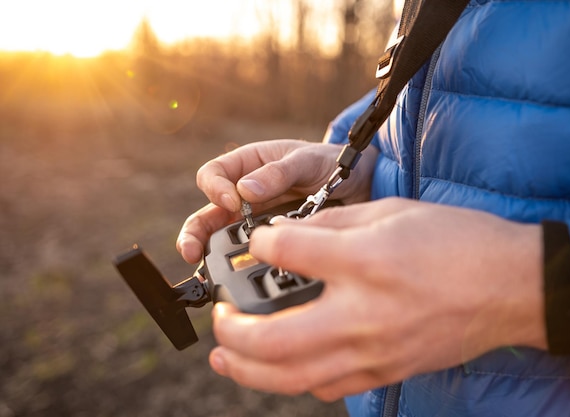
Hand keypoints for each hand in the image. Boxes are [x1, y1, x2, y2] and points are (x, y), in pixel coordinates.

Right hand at [176, 139, 377, 262]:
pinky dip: (238, 267)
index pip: (213, 174)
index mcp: (248, 165)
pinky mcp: (270, 242)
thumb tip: (244, 190)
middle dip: (195, 233)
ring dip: (209, 255)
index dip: (216, 188)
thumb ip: (279, 172)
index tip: (233, 201)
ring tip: (204, 272)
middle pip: (207, 214)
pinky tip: (237, 279)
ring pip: (220, 239)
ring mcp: (255, 221)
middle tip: (192, 251)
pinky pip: (247, 255)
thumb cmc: (332, 163)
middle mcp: (245, 195)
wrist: (363, 186)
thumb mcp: (308, 161)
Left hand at [208, 198, 546, 400]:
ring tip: (224, 356)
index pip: (286, 253)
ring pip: (290, 378)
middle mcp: (363, 314)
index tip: (256, 244)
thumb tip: (285, 236)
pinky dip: (293, 380)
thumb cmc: (456, 242)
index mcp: (365, 261)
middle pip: (271, 338)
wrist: (511, 286)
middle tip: (220, 315)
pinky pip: (325, 387)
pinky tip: (283, 367)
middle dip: (230, 329)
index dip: (259, 245)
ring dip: (247, 370)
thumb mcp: (390, 212)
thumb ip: (331, 225)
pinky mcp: (386, 371)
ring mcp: (373, 352)